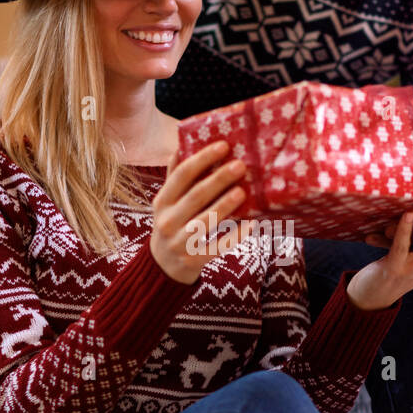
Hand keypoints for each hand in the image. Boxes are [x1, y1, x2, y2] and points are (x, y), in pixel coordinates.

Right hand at [149, 141, 254, 284]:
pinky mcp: (193, 260)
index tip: (224, 146)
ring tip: (243, 192)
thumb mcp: (167, 202)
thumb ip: (174, 177)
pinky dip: (234, 236)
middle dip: (219, 180)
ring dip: (225, 205)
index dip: (202, 159)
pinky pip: (217, 247)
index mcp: (162, 201)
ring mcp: (179, 242)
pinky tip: (250, 225)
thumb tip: (181, 146)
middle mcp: (168, 220)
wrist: (163, 266)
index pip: (182, 175)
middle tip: (240, 166)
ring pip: (205, 221)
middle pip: (196, 196)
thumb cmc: (172, 224)